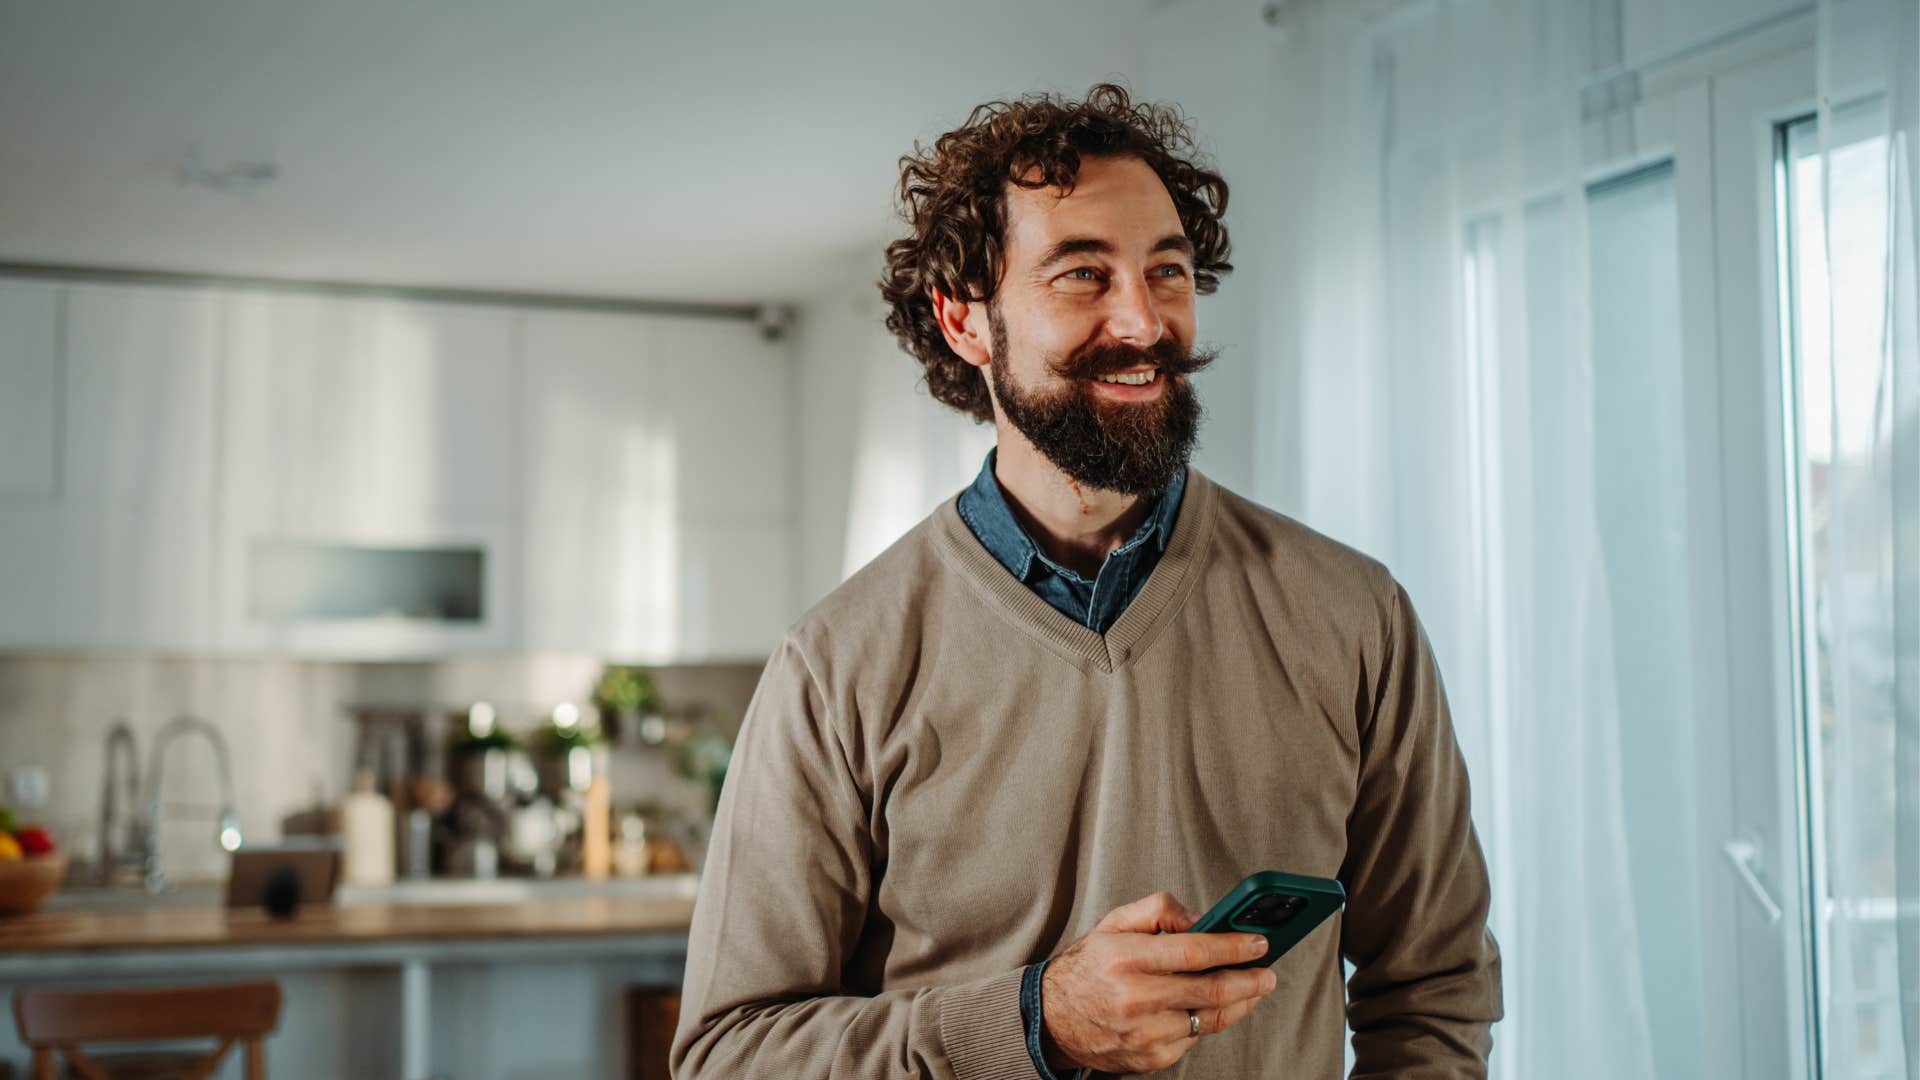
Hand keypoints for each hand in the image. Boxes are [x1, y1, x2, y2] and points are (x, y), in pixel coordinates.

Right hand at [1040, 891, 1277, 1073]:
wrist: (1052, 1020)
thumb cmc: (1088, 968)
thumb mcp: (1113, 924)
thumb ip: (1158, 910)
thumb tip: (1201, 918)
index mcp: (1126, 960)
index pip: (1193, 952)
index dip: (1233, 947)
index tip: (1259, 943)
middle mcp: (1135, 999)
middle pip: (1211, 991)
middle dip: (1250, 980)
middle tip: (1268, 973)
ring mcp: (1144, 1034)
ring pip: (1209, 1019)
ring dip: (1239, 1004)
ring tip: (1252, 989)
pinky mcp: (1150, 1058)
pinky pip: (1192, 1038)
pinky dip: (1205, 1022)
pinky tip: (1207, 1008)